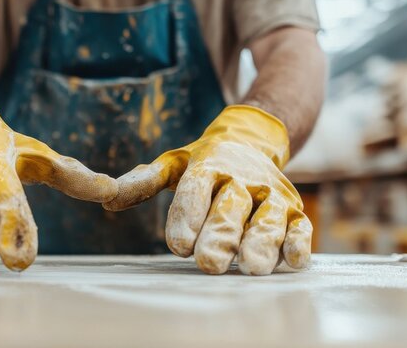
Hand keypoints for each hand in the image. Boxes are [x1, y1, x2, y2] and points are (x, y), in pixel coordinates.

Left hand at [104, 106, 311, 274]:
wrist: (252, 141)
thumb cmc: (204, 163)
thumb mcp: (172, 165)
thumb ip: (142, 183)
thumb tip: (106, 199)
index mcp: (209, 166)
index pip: (195, 190)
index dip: (187, 216)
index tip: (178, 244)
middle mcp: (242, 179)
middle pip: (231, 209)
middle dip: (220, 236)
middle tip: (208, 263)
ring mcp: (271, 195)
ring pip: (268, 219)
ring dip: (261, 242)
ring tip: (249, 266)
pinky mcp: (295, 210)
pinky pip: (301, 226)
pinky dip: (298, 242)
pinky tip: (291, 259)